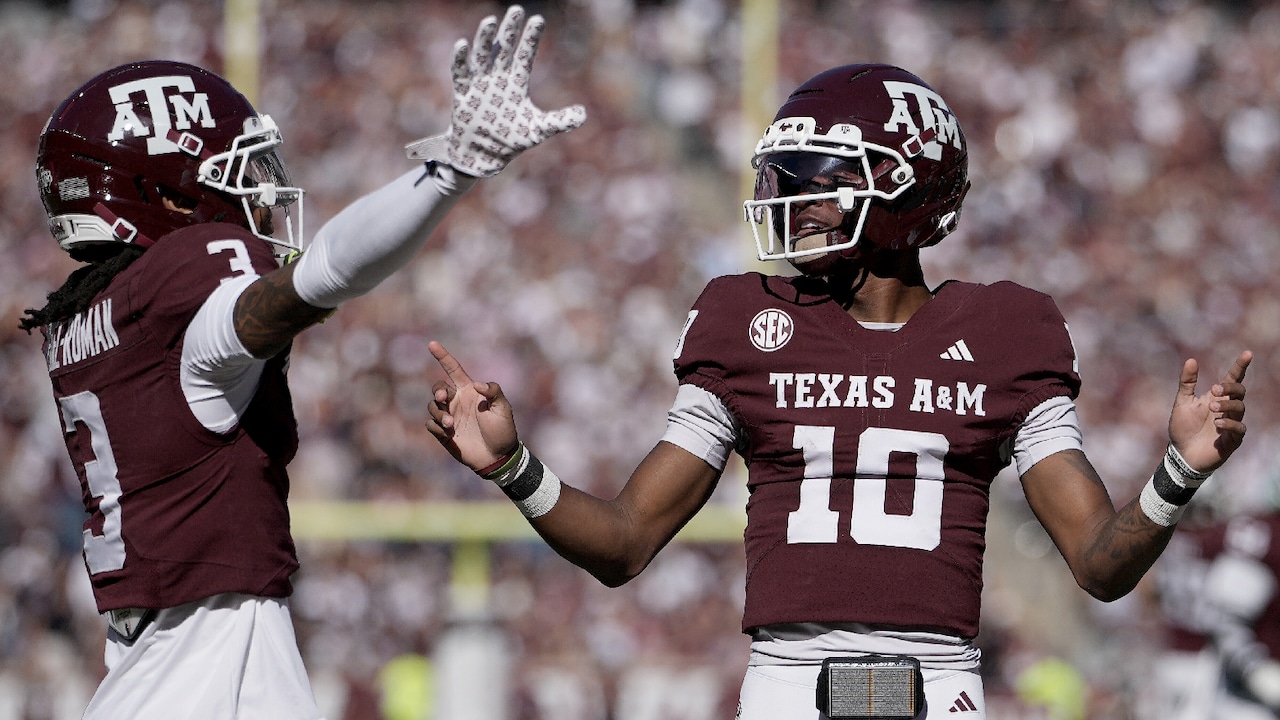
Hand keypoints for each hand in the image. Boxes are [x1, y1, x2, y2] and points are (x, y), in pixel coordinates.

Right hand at [405, 5, 586, 176]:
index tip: (538, 19)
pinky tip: (463, 44)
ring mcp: (479, 83)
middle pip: (504, 48)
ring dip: (486, 39)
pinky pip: (460, 73)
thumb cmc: (511, 140)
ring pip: (482, 55)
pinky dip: (460, 59)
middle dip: (510, 30)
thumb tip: (583, 114)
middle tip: (516, 10)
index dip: (530, 38)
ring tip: (490, 20)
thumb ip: (559, 121)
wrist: (484, 155)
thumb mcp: (538, 130)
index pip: (525, 55)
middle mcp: (497, 77)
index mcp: (516, 82)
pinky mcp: (463, 93)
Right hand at [426, 341, 518, 472]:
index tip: (432, 344)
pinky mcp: (443, 433)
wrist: (498, 457)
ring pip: (432, 407)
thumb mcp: (503, 409)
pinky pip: (430, 424)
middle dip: (437, 391)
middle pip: (438, 388)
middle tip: (444, 399)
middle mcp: (457, 401)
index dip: (443, 356)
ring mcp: (449, 417)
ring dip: (439, 414)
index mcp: (469, 391)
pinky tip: (448, 433)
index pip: (453, 369)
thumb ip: (494, 392)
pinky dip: (436, 426)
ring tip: (451, 425)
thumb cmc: (503, 430)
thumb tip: (477, 385)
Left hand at [1168, 349, 1250, 473]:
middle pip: (1240, 391)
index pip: (1233, 379)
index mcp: (1217, 398)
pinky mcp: (1233, 439)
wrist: (1181, 454)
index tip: (1247, 353)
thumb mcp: (1182, 402)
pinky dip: (1230, 423)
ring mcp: (1232, 423)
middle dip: (1231, 388)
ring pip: (1240, 408)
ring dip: (1227, 405)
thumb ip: (1187, 383)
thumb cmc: (1182, 428)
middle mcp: (1227, 408)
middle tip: (1215, 390)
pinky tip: (1218, 423)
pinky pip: (1240, 428)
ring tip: (1212, 408)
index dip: (1240, 366)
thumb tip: (1191, 360)